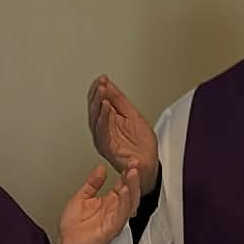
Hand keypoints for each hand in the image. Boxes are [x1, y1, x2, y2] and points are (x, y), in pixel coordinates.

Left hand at [56, 164, 141, 243]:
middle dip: (133, 177)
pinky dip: (124, 202)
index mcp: (109, 202)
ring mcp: (115, 219)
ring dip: (132, 187)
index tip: (129, 160)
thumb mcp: (81, 197)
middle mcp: (115, 210)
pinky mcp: (111, 228)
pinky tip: (124, 191)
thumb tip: (100, 169)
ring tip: (131, 173)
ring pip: (130, 202)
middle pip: (130, 191)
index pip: (122, 184)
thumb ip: (92, 183)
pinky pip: (121, 214)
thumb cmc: (73, 228)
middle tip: (134, 163)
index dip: (126, 172)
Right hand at [87, 76, 159, 195]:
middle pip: (95, 108)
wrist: (148, 165)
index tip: (102, 78)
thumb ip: (120, 101)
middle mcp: (102, 129)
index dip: (99, 89)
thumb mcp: (132, 115)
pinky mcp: (107, 147)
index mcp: (107, 120)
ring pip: (96, 118)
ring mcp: (103, 138)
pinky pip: (102, 130)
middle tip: (101, 82)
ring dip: (98, 102)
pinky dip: (103, 117)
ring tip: (102, 89)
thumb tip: (109, 84)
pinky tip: (105, 106)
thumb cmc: (140, 146)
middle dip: (97, 93)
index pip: (99, 101)